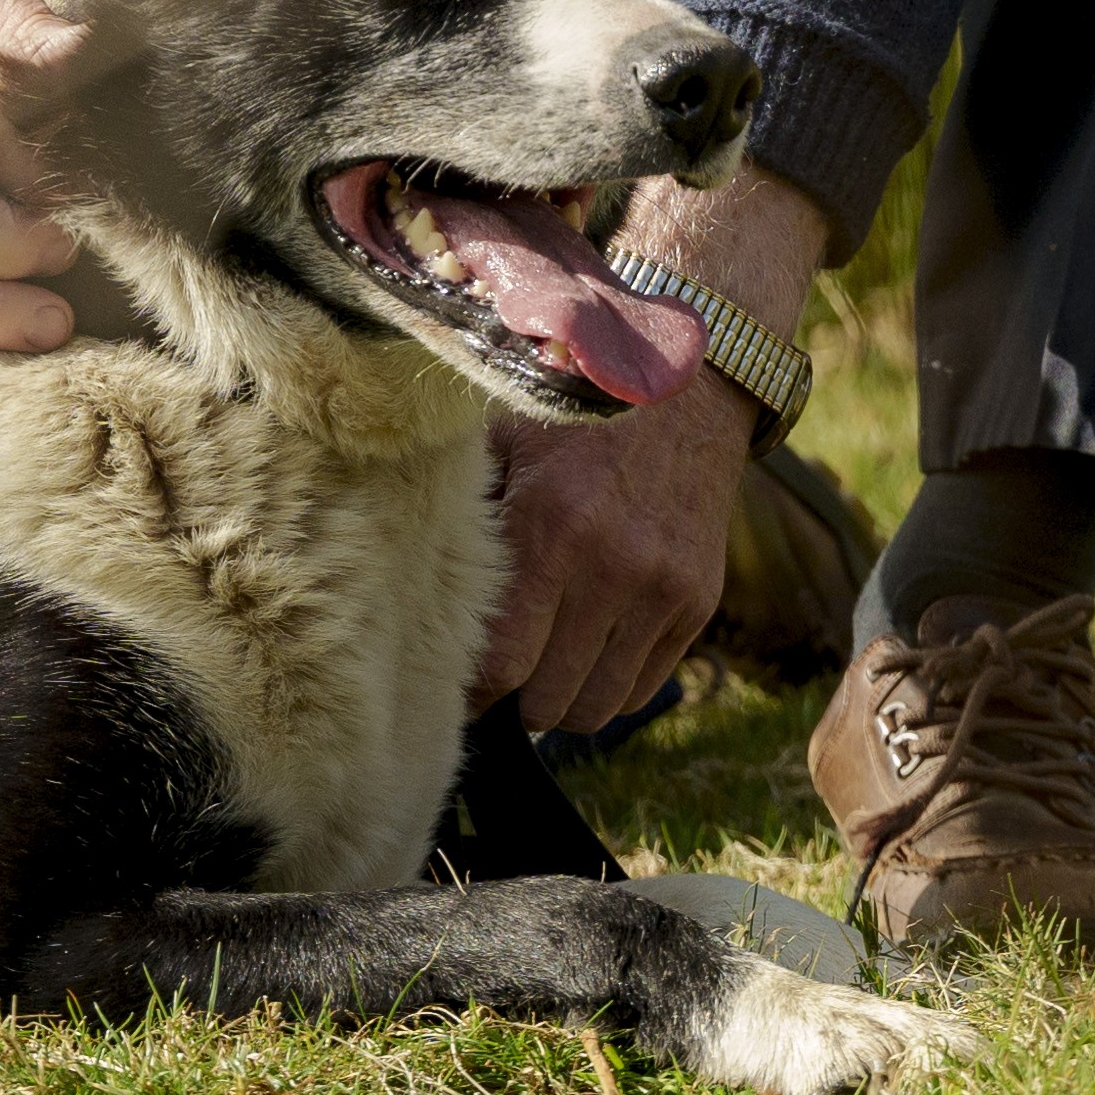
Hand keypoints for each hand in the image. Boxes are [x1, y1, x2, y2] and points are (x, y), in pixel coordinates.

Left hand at [468, 172, 824, 737]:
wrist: (690, 388)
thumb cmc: (574, 413)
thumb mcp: (508, 438)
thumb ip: (466, 506)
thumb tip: (398, 580)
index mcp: (551, 524)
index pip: (502, 664)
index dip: (471, 692)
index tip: (450, 683)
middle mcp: (613, 565)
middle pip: (547, 698)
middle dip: (512, 704)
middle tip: (492, 684)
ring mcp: (662, 589)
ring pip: (598, 706)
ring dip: (559, 705)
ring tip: (537, 676)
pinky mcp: (696, 601)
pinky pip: (643, 688)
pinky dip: (608, 689)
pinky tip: (583, 658)